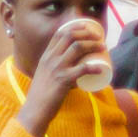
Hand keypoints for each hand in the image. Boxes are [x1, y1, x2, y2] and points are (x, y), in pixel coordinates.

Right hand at [18, 15, 110, 135]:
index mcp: (46, 56)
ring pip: (78, 47)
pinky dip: (94, 67)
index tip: (87, 27)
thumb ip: (54, 70)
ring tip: (103, 47)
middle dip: (87, 33)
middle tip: (98, 38)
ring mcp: (57, 68)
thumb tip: (71, 69)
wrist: (34, 109)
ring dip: (93, 44)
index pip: (60, 33)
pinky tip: (102, 68)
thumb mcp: (44, 75)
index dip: (75, 27)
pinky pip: (83, 69)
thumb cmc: (41, 95)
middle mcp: (51, 58)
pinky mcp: (64, 80)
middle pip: (71, 36)